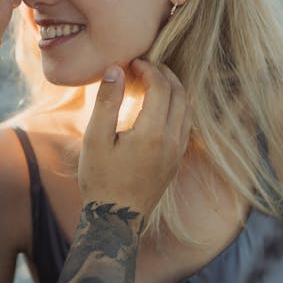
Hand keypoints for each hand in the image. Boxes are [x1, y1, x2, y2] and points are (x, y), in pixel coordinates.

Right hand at [79, 60, 189, 222]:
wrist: (116, 219)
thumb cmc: (100, 179)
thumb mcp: (95, 138)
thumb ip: (107, 101)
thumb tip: (115, 69)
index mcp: (152, 132)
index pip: (161, 87)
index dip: (148, 69)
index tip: (132, 64)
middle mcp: (172, 140)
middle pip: (180, 93)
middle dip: (164, 74)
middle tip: (144, 67)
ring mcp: (178, 151)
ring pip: (187, 108)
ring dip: (174, 89)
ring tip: (153, 81)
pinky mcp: (177, 160)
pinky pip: (186, 124)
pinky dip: (177, 106)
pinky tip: (159, 107)